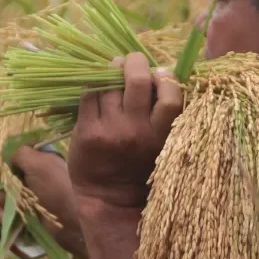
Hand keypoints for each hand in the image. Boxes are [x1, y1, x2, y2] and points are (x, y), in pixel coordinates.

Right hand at [0, 139, 85, 258]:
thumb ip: (17, 152)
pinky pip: (2, 209)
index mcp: (35, 156)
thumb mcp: (38, 164)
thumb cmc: (58, 188)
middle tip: (6, 185)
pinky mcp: (24, 210)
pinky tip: (7, 215)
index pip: (7, 146)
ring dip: (2, 197)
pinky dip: (2, 212)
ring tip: (17, 204)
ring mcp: (26, 192)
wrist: (73, 221)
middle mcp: (29, 172)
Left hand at [67, 52, 182, 210]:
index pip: (171, 96)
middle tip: (133, 60)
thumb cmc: (140, 165)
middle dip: (135, 62)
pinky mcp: (87, 131)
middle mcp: (136, 131)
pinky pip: (89, 94)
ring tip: (114, 70)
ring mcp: (110, 130)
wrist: (109, 198)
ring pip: (110, 83)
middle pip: (138, 81)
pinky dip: (94, 84)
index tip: (160, 74)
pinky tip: (98, 85)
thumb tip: (160, 72)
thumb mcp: (162, 144)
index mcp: (161, 135)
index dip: (166, 78)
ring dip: (113, 70)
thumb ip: (163, 115)